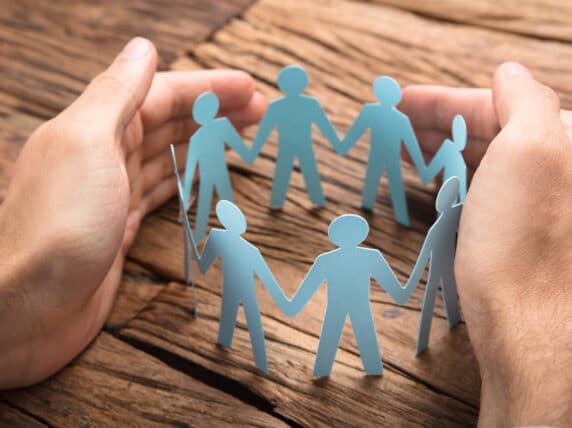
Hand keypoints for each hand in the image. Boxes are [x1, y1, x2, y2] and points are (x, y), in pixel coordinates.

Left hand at [0, 37, 264, 388]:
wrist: (29, 308)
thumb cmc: (59, 224)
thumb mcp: (88, 143)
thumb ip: (116, 93)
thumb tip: (143, 47)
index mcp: (95, 127)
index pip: (160, 94)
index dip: (206, 88)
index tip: (249, 87)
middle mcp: (103, 155)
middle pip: (168, 122)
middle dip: (213, 112)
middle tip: (259, 112)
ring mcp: (112, 192)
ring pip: (168, 155)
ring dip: (204, 142)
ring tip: (241, 137)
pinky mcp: (121, 226)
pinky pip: (162, 191)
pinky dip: (187, 178)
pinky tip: (204, 175)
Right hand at [402, 63, 571, 424]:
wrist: (529, 330)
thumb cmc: (524, 244)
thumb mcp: (530, 151)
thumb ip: (525, 98)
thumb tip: (509, 70)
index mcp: (564, 145)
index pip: (502, 102)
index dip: (446, 98)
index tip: (401, 101)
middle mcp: (556, 174)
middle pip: (491, 131)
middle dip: (439, 122)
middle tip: (393, 122)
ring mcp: (538, 207)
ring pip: (484, 162)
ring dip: (442, 150)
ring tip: (404, 148)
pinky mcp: (519, 236)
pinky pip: (482, 193)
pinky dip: (453, 180)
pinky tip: (432, 182)